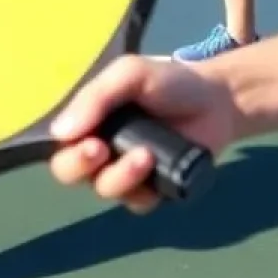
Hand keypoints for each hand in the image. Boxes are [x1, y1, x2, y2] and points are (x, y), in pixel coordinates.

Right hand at [48, 54, 238, 213]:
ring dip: (121, 176)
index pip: (61, 144)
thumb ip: (96, 96)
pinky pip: (137, 203)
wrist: (217, 100)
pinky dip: (145, 191)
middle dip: (81, 166)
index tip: (91, 143)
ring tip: (147, 156)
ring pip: (104, 190)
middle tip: (102, 151)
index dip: (68, 150)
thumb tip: (60, 131)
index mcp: (91, 119)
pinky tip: (160, 171)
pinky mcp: (152, 189)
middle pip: (70, 172)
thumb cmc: (169, 82)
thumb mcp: (131, 74)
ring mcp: (125, 171)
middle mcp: (101, 147)